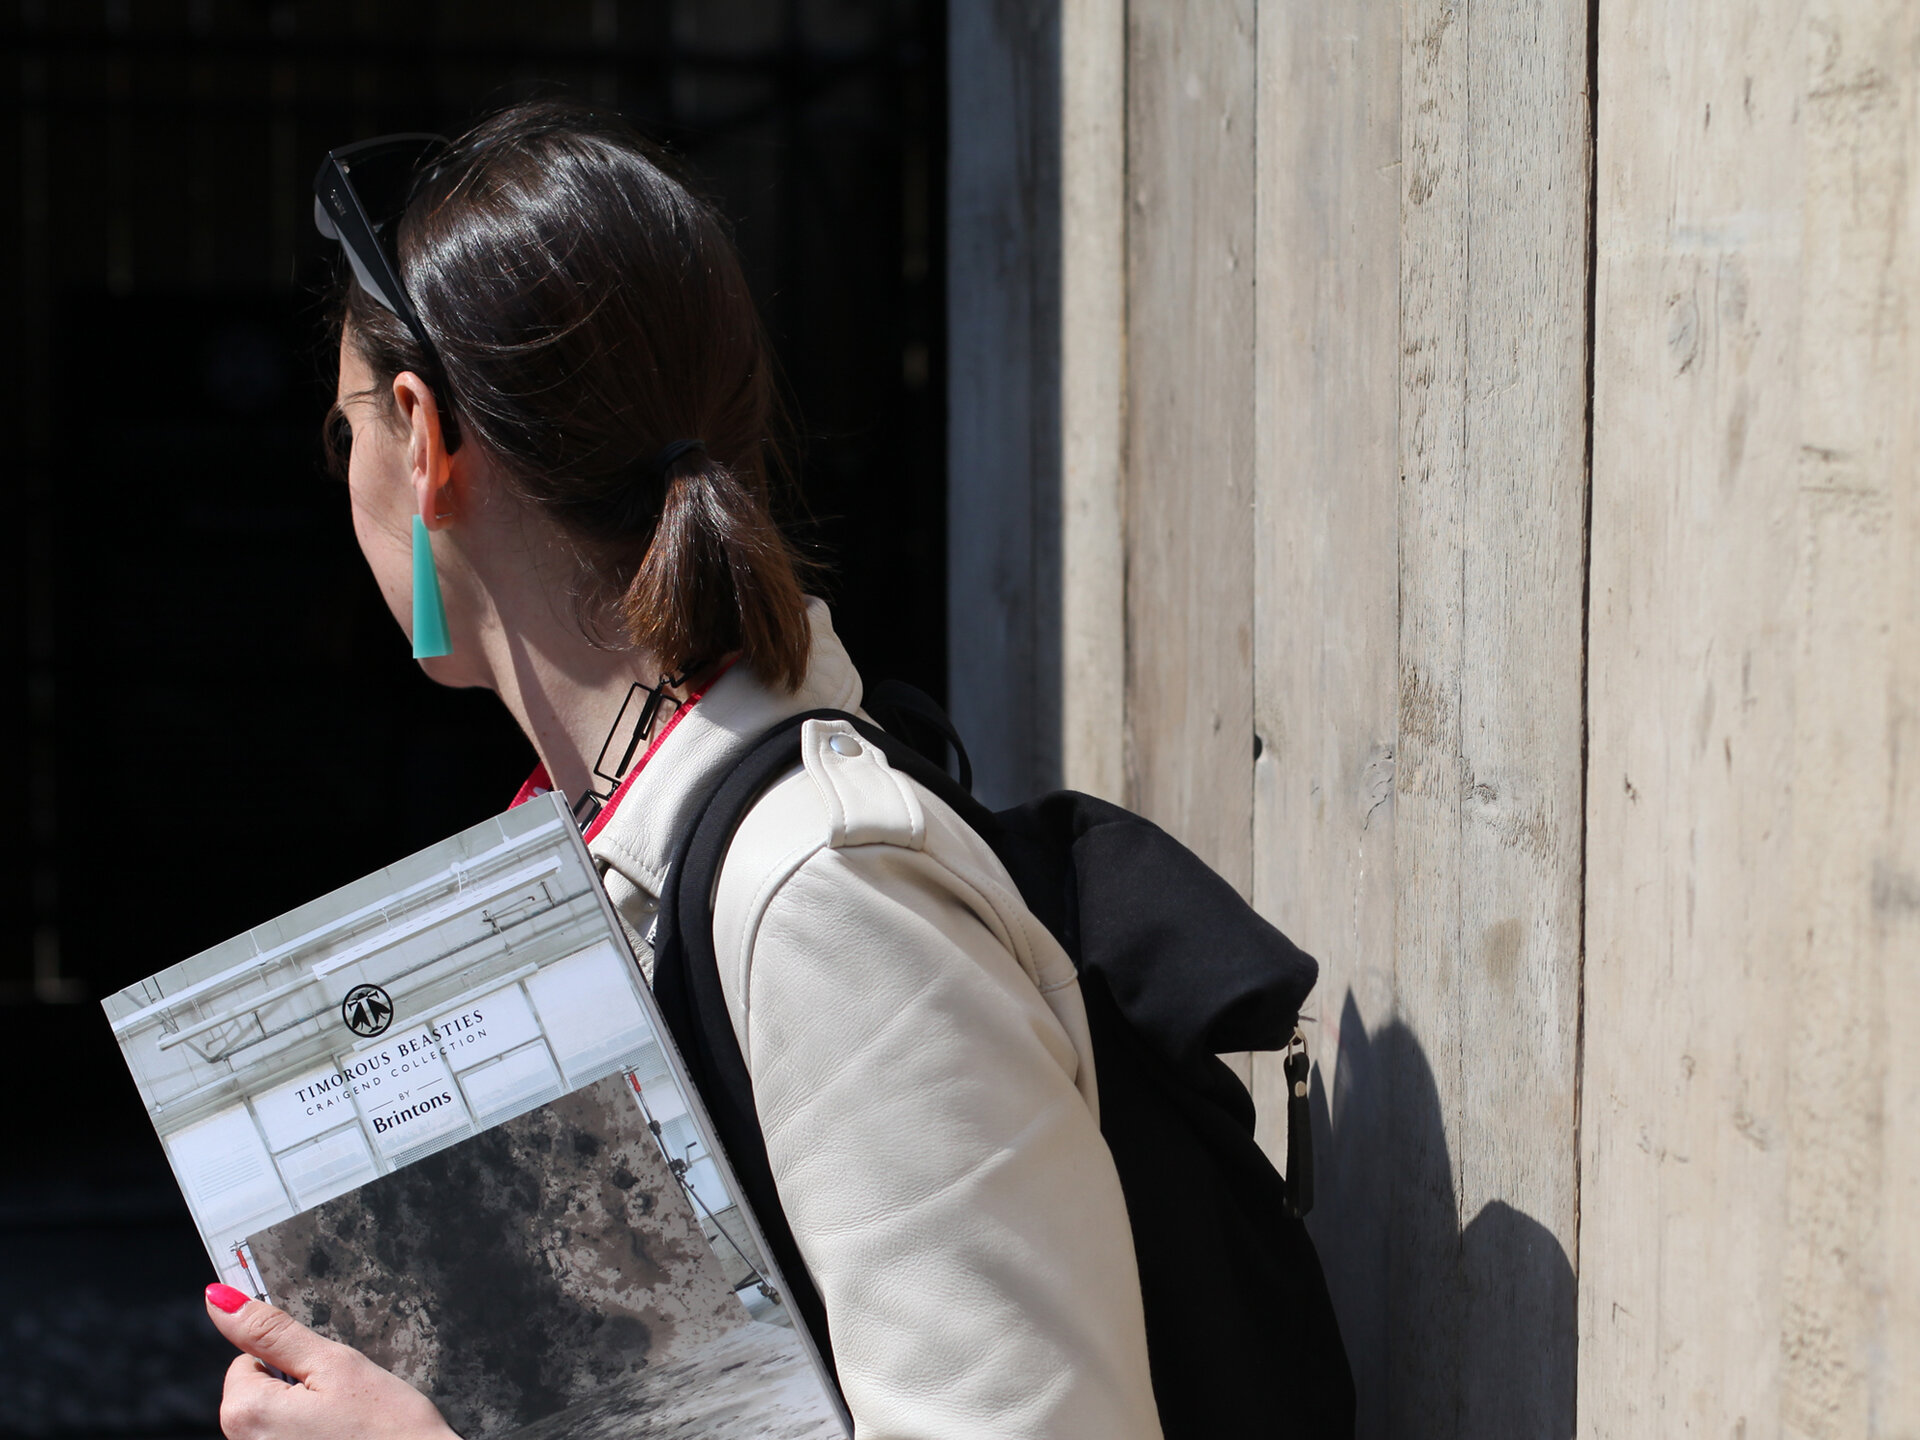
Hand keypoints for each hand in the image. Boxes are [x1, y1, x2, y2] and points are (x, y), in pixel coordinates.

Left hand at [204, 1284, 459, 1439]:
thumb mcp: (334, 1364)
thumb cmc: (388, 1429)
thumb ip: (273, 1332)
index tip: (323, 1371)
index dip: (291, 1358)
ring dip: (306, 1414)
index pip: (248, 1359)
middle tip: (341, 1399)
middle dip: (298, 1388)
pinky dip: (314, 1435)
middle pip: (259, 1392)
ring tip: (346, 1423)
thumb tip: (222, 1299)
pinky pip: (290, 1438)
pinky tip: (344, 1438)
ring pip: (276, 1418)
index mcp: (245, 1413)